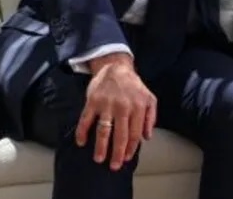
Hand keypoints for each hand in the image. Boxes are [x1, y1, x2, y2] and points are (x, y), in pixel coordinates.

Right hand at [75, 53, 156, 170]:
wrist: (115, 67)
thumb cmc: (134, 86)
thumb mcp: (149, 98)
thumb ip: (151, 117)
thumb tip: (147, 137)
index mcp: (138, 107)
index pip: (135, 133)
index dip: (131, 148)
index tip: (127, 158)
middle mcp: (123, 107)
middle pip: (120, 135)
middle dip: (117, 153)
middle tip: (114, 166)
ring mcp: (107, 104)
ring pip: (104, 130)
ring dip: (101, 147)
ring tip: (99, 159)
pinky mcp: (93, 101)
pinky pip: (86, 119)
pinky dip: (82, 132)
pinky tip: (81, 142)